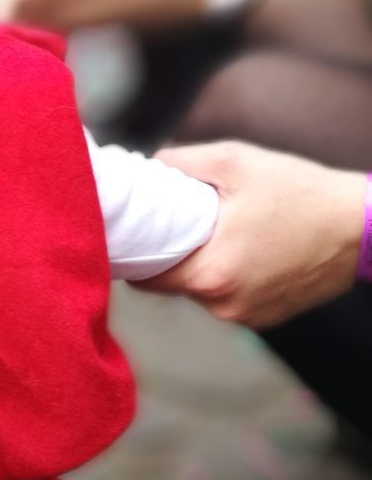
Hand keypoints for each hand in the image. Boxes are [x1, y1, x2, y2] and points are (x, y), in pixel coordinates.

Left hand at [139, 141, 365, 327]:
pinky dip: (227, 276)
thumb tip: (147, 166)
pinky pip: (229, 297)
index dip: (133, 256)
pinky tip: (241, 248)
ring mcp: (247, 317)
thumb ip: (180, 162)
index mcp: (211, 274)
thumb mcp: (235, 161)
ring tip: (215, 231)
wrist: (363, 227)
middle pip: (171, 285)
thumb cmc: (300, 191)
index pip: (145, 278)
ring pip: (200, 291)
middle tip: (173, 223)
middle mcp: (225, 305)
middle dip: (167, 255)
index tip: (131, 234)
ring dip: (200, 265)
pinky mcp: (267, 318)